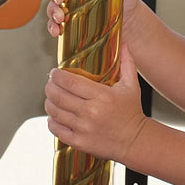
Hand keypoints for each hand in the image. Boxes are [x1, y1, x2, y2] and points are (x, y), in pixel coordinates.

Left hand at [44, 43, 147, 162]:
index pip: (70, 82)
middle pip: (58, 96)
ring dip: (49, 103)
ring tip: (51, 97)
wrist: (136, 141)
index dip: (57, 75)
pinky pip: (57, 129)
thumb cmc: (132, 112)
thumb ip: (127, 62)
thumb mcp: (132, 85)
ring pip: (55, 112)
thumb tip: (123, 42)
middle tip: (50, 83)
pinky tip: (54, 116)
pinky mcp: (79, 142)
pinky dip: (52, 121)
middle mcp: (90, 112)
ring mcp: (84, 128)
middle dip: (49, 87)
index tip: (54, 72)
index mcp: (102, 96)